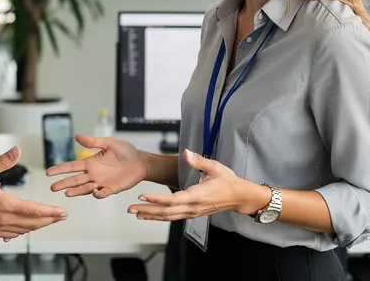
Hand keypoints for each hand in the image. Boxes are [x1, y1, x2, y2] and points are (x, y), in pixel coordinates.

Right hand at [0, 146, 66, 256]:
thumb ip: (2, 161)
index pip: (33, 210)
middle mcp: (2, 219)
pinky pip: (10, 235)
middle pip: (32, 223)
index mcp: (4, 205)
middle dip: (49, 220)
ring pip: (23, 230)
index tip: (61, 211)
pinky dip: (22, 232)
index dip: (49, 211)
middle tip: (61, 217)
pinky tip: (24, 230)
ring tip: (47, 222)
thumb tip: (16, 151)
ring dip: (37, 226)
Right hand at [46, 135, 147, 198]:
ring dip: (77, 191)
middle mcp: (94, 174)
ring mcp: (102, 182)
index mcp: (91, 163)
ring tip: (67, 193)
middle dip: (63, 183)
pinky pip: (104, 192)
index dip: (60, 169)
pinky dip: (99, 194)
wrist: (141, 161)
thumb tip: (77, 136)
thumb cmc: (126, 151)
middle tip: (52, 187)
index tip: (48, 172)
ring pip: (86, 188)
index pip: (72, 166)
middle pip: (75, 180)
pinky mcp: (113, 188)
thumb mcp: (108, 143)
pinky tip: (95, 193)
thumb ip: (93, 142)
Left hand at [127, 150, 263, 220]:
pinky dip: (158, 217)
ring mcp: (192, 212)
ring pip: (168, 216)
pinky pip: (172, 217)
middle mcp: (192, 207)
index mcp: (197, 195)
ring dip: (150, 215)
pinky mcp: (191, 213)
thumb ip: (199, 161)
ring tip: (134, 213)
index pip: (173, 200)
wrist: (239, 197)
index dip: (156, 199)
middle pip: (166, 211)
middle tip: (130, 208)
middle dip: (147, 210)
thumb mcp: (215, 167)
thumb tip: (186, 152)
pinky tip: (147, 216)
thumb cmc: (228, 182)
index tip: (142, 196)